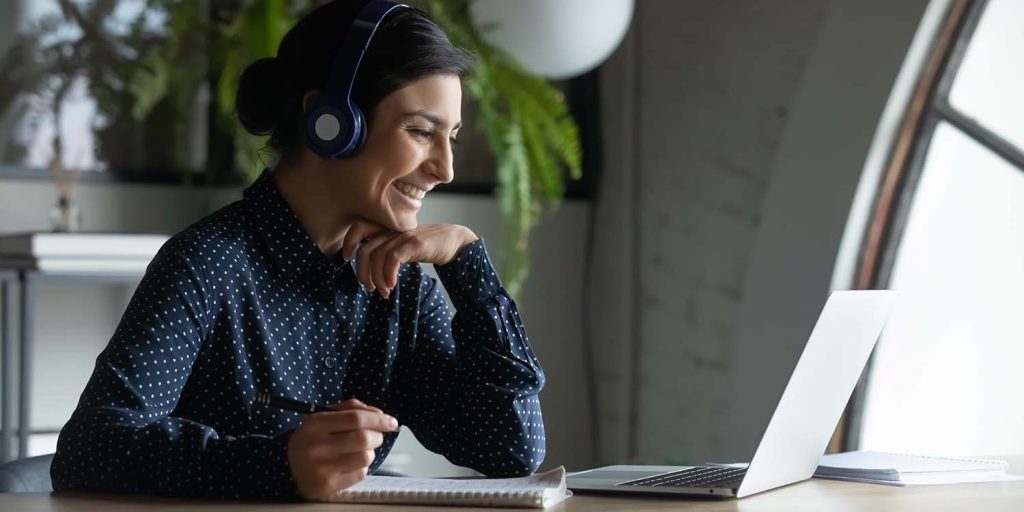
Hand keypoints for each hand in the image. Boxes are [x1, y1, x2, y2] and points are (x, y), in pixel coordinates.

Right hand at [287, 398, 398, 500]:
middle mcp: (317, 446)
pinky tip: (350, 464)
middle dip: (377, 436)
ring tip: (359, 451)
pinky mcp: (328, 486)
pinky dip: (361, 467)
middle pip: (364, 438)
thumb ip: (351, 409)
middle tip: (375, 437)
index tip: (392, 422)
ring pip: (365, 457)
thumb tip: (381, 416)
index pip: (356, 418)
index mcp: (315, 424)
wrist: (289, 467)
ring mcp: (322, 468)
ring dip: (369, 452)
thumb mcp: (324, 416)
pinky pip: (360, 474)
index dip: (379, 419)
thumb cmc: (314, 438)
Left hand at [341, 220, 478, 298]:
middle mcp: (393, 230)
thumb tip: (370, 271)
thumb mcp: (403, 246)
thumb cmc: (427, 246)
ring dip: (377, 279)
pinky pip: (392, 259)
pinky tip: (392, 285)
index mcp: (387, 228)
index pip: (359, 228)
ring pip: (377, 256)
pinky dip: (388, 275)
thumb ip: (387, 251)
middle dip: (363, 273)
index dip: (349, 243)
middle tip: (369, 288)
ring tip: (384, 292)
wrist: (454, 241)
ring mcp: (403, 236)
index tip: (347, 260)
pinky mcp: (414, 243)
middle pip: (365, 249)